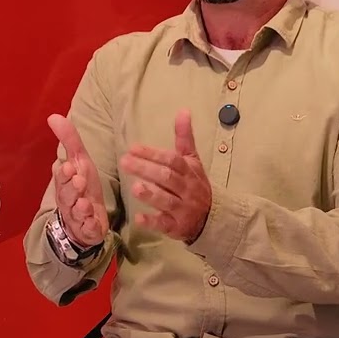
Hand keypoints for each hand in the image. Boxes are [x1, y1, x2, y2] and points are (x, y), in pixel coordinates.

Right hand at [49, 113, 109, 247]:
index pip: (61, 177)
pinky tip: (93, 223)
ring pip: (76, 213)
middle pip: (66, 195)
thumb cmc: (82, 186)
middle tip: (79, 181)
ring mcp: (77, 217)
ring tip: (85, 204)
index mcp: (65, 183)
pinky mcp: (88, 230)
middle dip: (71, 189)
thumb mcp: (80, 161)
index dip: (64, 174)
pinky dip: (90, 227)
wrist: (88, 218)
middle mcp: (68, 200)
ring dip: (80, 208)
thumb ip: (69, 140)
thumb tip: (53, 116)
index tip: (68, 167)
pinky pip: (87, 230)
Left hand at [119, 109, 211, 241]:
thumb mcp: (192, 160)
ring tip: (135, 187)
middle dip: (147, 169)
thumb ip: (184, 138)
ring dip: (152, 195)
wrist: (214, 217)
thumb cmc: (196, 184)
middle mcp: (187, 189)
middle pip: (167, 178)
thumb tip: (183, 110)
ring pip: (168, 201)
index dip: (153, 153)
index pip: (172, 160)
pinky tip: (139, 218)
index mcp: (189, 172)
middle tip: (124, 161)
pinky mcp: (177, 227)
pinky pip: (165, 224)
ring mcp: (183, 209)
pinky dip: (152, 222)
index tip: (133, 147)